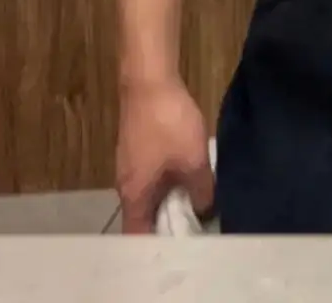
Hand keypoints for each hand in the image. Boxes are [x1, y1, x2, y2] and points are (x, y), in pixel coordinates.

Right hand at [115, 77, 213, 234]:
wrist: (149, 79)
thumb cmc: (167, 124)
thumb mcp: (193, 160)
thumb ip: (202, 191)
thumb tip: (205, 210)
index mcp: (134, 196)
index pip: (138, 237)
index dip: (157, 249)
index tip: (181, 251)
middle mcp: (125, 185)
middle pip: (144, 216)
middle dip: (169, 224)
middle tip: (197, 227)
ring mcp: (130, 164)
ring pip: (150, 194)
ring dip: (171, 199)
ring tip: (198, 202)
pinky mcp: (137, 146)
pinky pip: (153, 175)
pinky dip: (169, 180)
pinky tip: (189, 172)